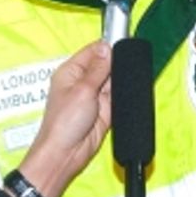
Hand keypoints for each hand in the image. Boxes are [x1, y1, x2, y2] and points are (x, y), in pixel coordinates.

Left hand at [17, 40, 113, 196]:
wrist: (67, 153)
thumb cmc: (64, 122)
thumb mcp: (82, 90)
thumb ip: (98, 69)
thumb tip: (107, 48)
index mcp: (71, 72)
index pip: (92, 51)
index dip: (107, 47)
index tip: (122, 43)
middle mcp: (83, 82)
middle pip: (105, 64)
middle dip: (117, 63)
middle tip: (127, 63)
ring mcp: (95, 96)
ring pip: (114, 80)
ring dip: (121, 79)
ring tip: (128, 78)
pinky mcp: (106, 110)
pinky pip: (120, 96)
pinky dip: (125, 93)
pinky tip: (132, 89)